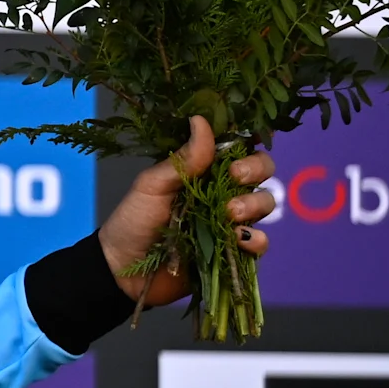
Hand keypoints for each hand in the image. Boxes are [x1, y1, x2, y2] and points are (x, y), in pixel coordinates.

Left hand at [98, 115, 278, 308]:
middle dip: (255, 172)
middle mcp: (223, 193)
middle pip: (261, 174)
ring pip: (264, 204)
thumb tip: (201, 120)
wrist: (124, 267)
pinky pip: (259, 242)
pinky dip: (254, 239)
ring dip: (253, 205)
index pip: (239, 151)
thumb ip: (184, 159)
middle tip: (234, 179)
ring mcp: (230, 223)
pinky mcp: (233, 252)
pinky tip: (237, 239)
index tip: (232, 157)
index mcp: (204, 172)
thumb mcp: (153, 185)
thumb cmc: (134, 219)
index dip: (245, 150)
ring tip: (228, 214)